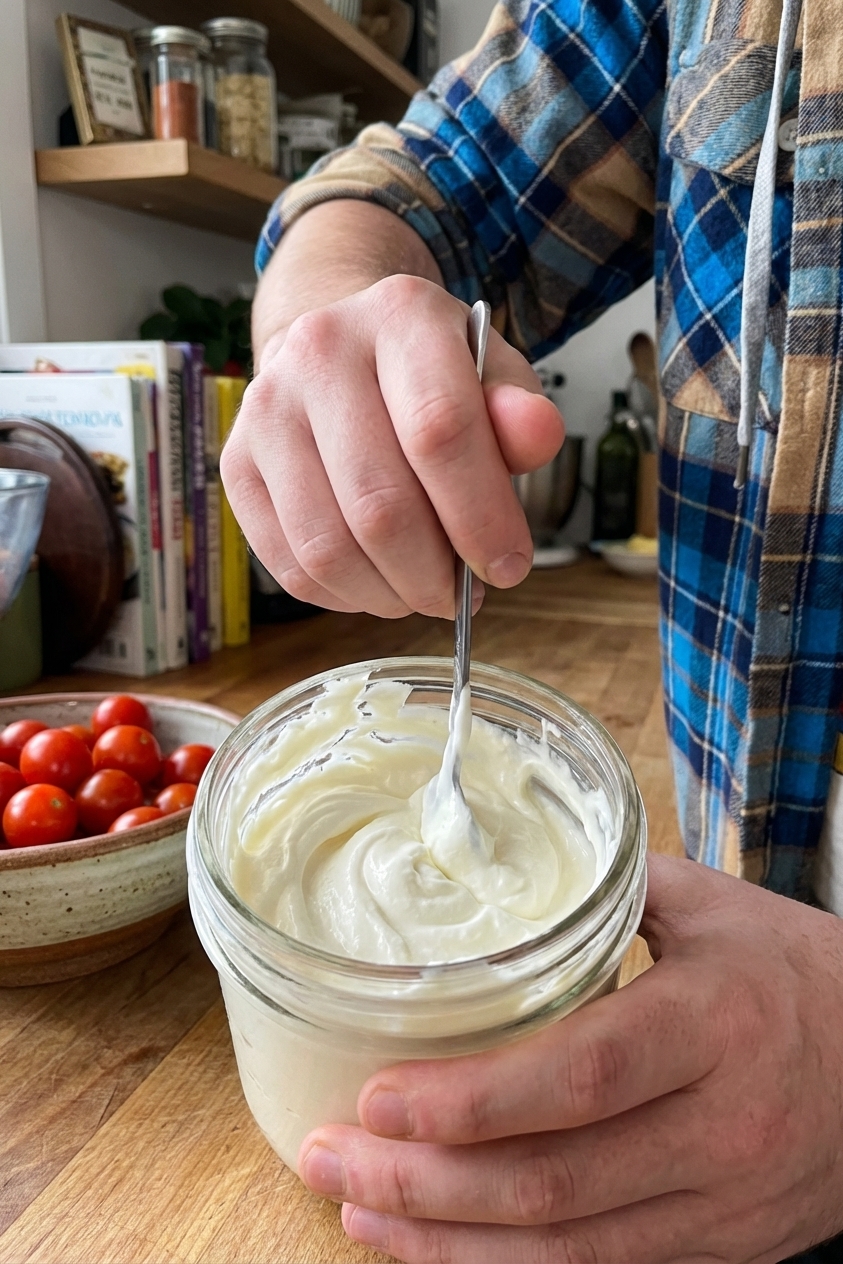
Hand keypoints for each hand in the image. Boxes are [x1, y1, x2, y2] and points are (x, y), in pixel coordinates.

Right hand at [221, 274, 562, 617]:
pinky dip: (341, 597)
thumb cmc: (427, 375)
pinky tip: (376, 586)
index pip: (441, 430)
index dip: (480, 516)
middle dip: (433, 573)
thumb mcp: (491, 376)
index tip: (508, 566)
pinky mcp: (236, 462)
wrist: (339, 350)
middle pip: (379, 502)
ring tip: (421, 593)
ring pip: (327, 545)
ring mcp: (265, 408)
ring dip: (387, 594)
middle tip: (463, 596)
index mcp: (399, 315)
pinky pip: (288, 563)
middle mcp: (319, 350)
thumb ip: (519, 412)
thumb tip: (539, 436)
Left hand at [299, 854, 842, 1262]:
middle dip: (423, 1184)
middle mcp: (718, 1130)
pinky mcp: (719, 1250)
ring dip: (445, 1244)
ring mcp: (720, 1207)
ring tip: (355, 1213)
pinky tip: (437, 1250)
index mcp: (713, 1025)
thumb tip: (496, 863)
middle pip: (553, 1181)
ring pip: (567, 1253)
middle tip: (326, 1158)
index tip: (376, 1098)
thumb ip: (610, 889)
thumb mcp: (717, 908)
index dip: (472, 1100)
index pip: (580, 1075)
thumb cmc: (798, 972)